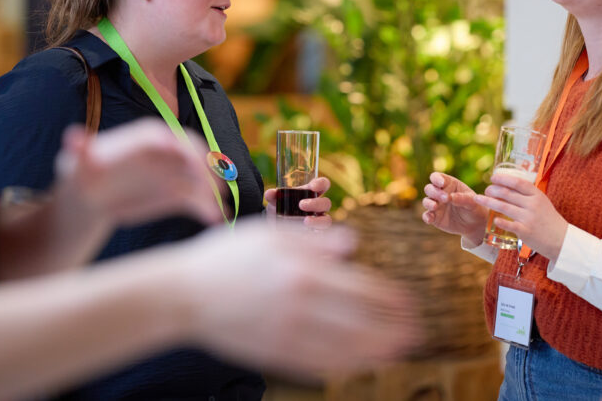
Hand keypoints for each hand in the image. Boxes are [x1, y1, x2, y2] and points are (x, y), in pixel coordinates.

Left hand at [54, 119, 218, 226]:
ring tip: (222, 210)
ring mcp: (174, 172)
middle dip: (208, 171)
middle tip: (217, 188)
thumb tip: (71, 137)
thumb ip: (80, 149)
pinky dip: (208, 208)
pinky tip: (216, 220)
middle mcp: (167, 151)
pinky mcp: (178, 193)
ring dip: (213, 193)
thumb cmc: (83, 173)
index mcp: (147, 136)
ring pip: (200, 180)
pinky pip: (197, 199)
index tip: (195, 164)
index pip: (172, 139)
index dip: (185, 150)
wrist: (91, 196)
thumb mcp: (77, 162)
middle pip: (195, 156)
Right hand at [172, 220, 419, 377]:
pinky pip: (318, 366)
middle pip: (362, 324)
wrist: (183, 295)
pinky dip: (344, 366)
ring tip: (397, 352)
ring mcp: (288, 335)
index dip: (393, 300)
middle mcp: (301, 306)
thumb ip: (315, 241)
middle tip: (417, 333)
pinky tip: (358, 364)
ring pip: (345, 350)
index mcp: (304, 272)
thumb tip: (354, 245)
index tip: (412, 304)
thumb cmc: (227, 257)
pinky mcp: (274, 355)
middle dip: (394, 330)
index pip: (364, 290)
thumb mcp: (271, 235)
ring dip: (377, 352)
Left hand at [264, 177, 332, 229]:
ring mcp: (318, 220)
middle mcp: (318, 207)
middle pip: (326, 203)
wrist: (274, 226)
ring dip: (317, 220)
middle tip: (301, 205)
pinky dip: (316, 234)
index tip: (313, 187)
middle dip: (315, 203)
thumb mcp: (275, 201)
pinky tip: (307, 234)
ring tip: (305, 222)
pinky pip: (322, 235)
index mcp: (311, 193)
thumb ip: (273, 196)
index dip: (321, 184)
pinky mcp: (316, 234)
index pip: (323, 184)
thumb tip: (270, 193)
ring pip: (326, 220)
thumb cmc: (280, 208)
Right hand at [421, 172, 487, 244]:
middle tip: (445, 198)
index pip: (436, 177)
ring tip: (435, 206)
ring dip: (429, 203)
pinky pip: (426, 216)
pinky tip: (430, 219)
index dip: (436, 179)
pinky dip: (426, 217)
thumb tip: (451, 197)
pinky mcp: (434, 217)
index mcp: (448, 184)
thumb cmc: (474, 208)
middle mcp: (439, 193)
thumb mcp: (472, 202)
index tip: (442, 183)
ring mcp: (436, 205)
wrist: (475, 224)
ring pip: (426, 201)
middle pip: (429, 188)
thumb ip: (462, 198)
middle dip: (434, 192)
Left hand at [473, 170, 567, 260]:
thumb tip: (510, 185)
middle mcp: (532, 204)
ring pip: (504, 206)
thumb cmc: (549, 220)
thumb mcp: (542, 202)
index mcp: (537, 195)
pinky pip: (509, 224)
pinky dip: (499, 220)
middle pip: (507, 193)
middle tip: (485, 189)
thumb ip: (528, 195)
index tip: (493, 177)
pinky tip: (492, 218)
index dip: (503, 178)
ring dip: (489, 202)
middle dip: (493, 190)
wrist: (561, 240)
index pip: (517, 182)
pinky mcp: (525, 231)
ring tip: (479, 198)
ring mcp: (528, 218)